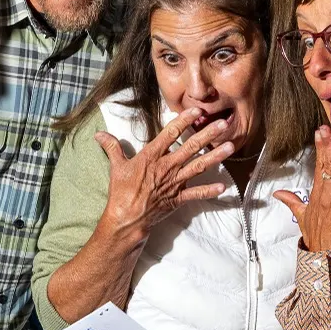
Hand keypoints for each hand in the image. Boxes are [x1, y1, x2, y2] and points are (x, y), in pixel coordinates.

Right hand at [95, 111, 233, 241]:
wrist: (127, 218)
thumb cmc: (121, 192)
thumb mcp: (116, 166)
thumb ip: (112, 147)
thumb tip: (99, 134)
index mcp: (152, 156)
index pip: (171, 134)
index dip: (184, 121)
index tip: (196, 111)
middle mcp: (167, 166)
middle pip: (191, 147)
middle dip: (209, 134)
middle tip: (224, 123)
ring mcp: (174, 182)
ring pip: (199, 166)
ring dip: (216, 156)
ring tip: (231, 146)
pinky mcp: (178, 198)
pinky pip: (197, 194)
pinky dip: (210, 191)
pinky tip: (224, 186)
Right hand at [273, 125, 330, 251]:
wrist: (325, 259)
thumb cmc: (317, 238)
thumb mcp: (302, 218)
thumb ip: (293, 202)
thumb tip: (278, 193)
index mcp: (316, 196)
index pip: (318, 167)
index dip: (320, 149)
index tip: (320, 132)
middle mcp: (326, 198)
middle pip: (327, 168)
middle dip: (327, 147)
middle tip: (327, 129)